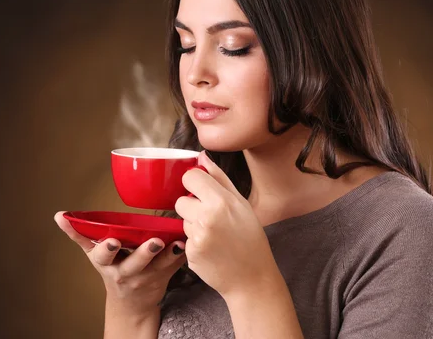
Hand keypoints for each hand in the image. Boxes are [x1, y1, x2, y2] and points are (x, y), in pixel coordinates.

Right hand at [54, 212, 186, 314]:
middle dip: (143, 252)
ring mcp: (146, 277)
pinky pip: (173, 266)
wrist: (131, 302)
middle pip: (134, 262)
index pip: (103, 255)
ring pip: (158, 266)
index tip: (113, 241)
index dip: (107, 248)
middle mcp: (125, 271)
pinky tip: (186, 246)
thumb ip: (80, 234)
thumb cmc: (113, 268)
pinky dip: (180, 256)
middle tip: (154, 241)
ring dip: (168, 254)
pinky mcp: (163, 277)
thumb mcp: (95, 255)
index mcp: (106, 262)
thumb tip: (58, 216)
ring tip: (177, 242)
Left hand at [175, 152, 279, 298]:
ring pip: (182, 220)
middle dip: (192, 207)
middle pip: (181, 200)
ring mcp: (197, 236)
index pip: (190, 177)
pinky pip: (184, 239)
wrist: (252, 278)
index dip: (194, 184)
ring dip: (193, 225)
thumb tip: (201, 156)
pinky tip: (211, 249)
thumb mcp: (241, 204)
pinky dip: (194, 243)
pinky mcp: (190, 253)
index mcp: (222, 200)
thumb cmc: (250, 238)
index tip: (202, 191)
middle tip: (211, 218)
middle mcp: (207, 217)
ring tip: (214, 236)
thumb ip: (220, 178)